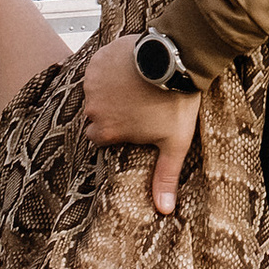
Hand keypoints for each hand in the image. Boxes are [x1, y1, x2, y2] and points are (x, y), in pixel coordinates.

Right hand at [81, 34, 200, 214]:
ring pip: (96, 89)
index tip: (130, 123)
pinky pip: (98, 66)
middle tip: (135, 102)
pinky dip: (110, 66)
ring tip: (136, 82)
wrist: (176, 60)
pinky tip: (130, 66)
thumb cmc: (175, 103)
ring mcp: (93, 82)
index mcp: (106, 131)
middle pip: (95, 113)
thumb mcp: (174, 143)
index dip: (115, 129)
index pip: (98, 136)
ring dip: (110, 87)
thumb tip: (164, 209)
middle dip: (110, 109)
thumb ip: (165, 176)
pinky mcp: (97, 59)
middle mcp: (93, 108)